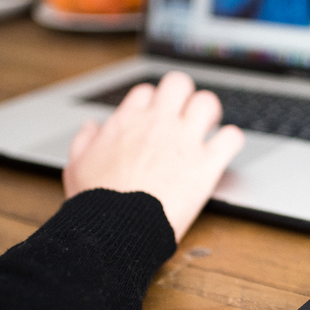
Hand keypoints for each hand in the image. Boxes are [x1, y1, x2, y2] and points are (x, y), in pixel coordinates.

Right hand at [62, 71, 244, 238]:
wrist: (118, 226)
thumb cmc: (96, 200)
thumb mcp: (76, 165)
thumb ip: (84, 141)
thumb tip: (91, 128)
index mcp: (128, 121)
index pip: (146, 92)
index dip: (152, 104)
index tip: (153, 119)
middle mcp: (159, 123)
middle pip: (178, 83)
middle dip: (184, 95)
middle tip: (185, 115)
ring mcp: (185, 141)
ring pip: (208, 102)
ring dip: (210, 113)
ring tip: (208, 128)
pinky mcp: (207, 163)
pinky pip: (232, 137)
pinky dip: (231, 140)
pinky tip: (225, 149)